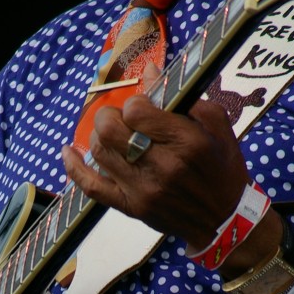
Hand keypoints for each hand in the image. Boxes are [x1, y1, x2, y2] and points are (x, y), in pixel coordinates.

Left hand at [62, 64, 251, 252]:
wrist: (226, 221)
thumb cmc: (224, 169)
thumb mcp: (217, 126)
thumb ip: (185, 98)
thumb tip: (150, 72)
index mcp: (187, 143)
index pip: (137, 110)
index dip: (136, 103)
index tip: (145, 109)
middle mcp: (162, 167)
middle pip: (110, 129)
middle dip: (111, 116)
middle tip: (124, 120)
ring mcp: (143, 190)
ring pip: (99, 151)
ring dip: (100, 137)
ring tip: (113, 136)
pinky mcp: (130, 207)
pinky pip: (91, 186)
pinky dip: (74, 167)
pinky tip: (67, 152)